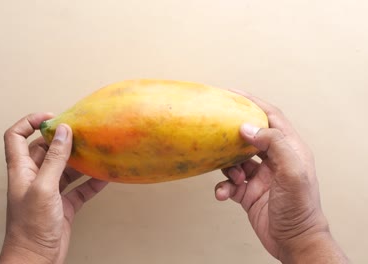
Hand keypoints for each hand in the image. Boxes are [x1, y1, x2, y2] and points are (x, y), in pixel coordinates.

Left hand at [0, 113, 107, 263]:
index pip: (16, 137)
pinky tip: (104, 176)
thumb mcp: (44, 187)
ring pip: (65, 168)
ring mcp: (50, 191)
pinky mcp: (63, 205)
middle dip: (62, 140)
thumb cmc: (31, 226)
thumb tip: (63, 131)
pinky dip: (91, 182)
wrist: (36, 259)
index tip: (51, 117)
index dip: (29, 122)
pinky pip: (79, 188)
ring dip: (79, 160)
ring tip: (95, 150)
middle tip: (81, 132)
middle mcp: (34, 177)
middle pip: (45, 150)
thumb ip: (54, 159)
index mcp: (21, 169)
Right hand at [215, 92, 348, 262]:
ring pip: (235, 159)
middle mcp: (274, 159)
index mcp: (290, 149)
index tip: (232, 93)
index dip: (252, 102)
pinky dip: (223, 186)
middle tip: (215, 124)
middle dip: (233, 132)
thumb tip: (247, 127)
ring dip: (228, 166)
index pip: (271, 117)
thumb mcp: (292, 172)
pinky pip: (228, 182)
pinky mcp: (247, 192)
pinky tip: (223, 194)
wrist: (293, 241)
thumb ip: (274, 144)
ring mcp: (260, 175)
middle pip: (249, 135)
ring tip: (234, 177)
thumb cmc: (300, 208)